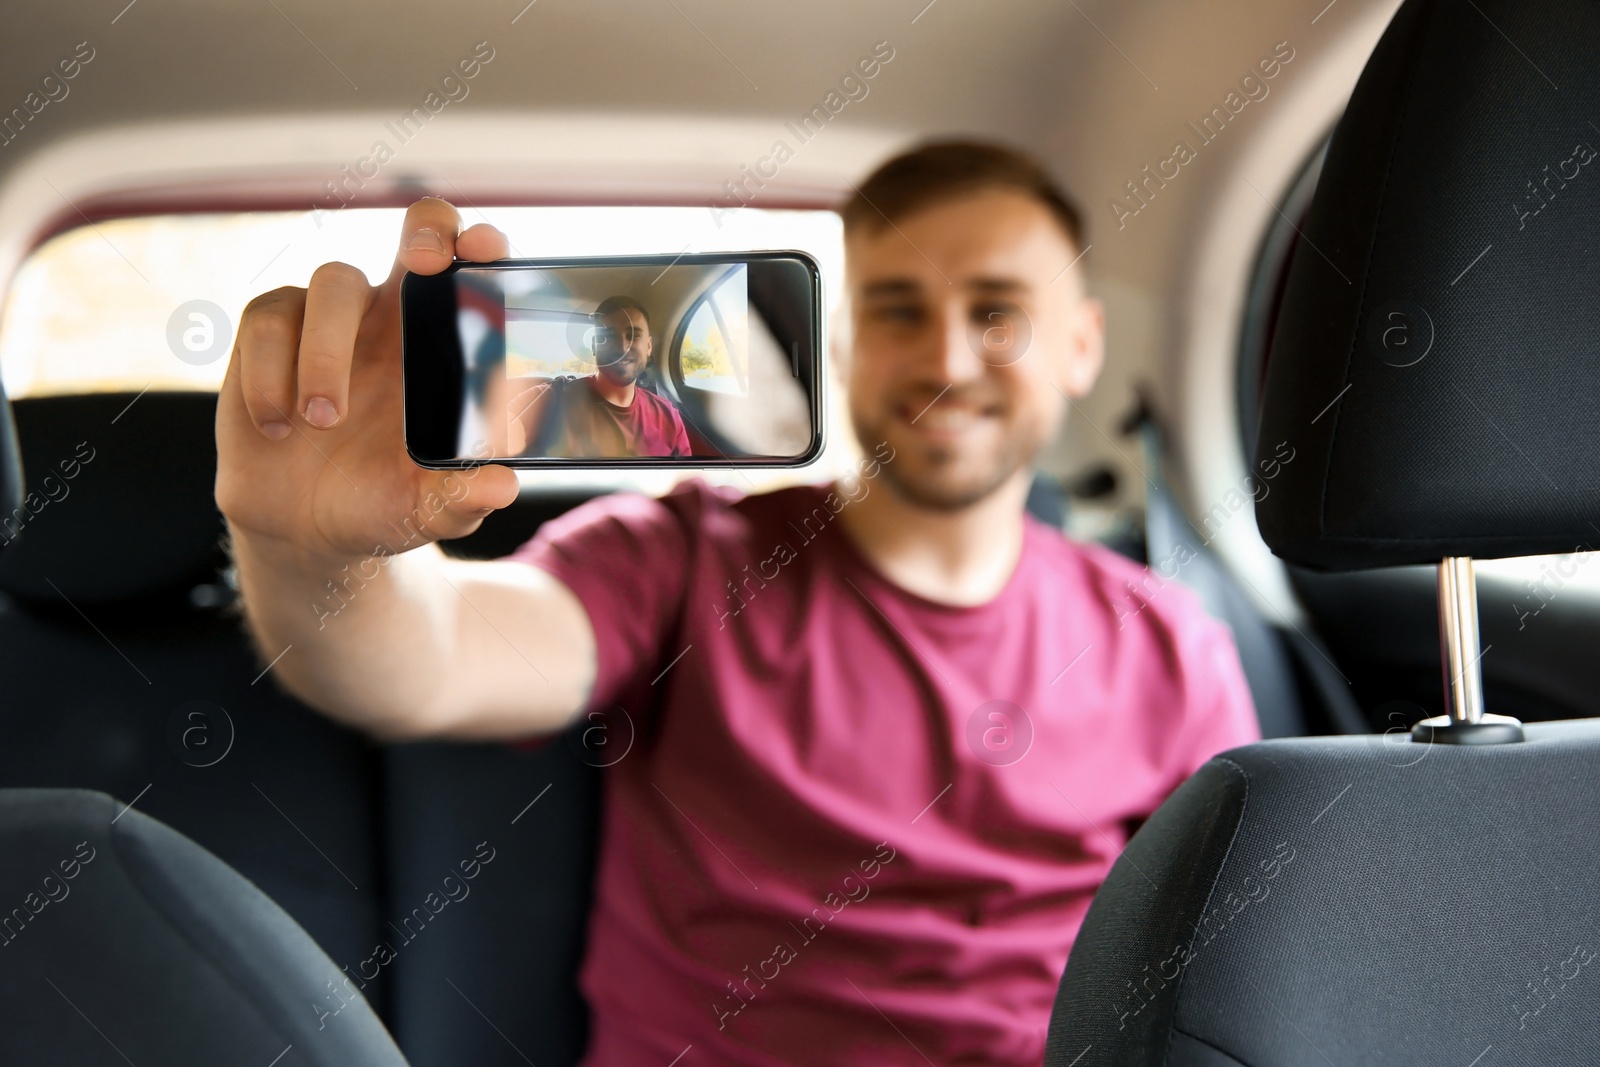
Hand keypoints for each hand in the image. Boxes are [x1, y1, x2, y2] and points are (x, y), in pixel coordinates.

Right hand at [216, 198, 518, 558]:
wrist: (304, 530)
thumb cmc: (383, 502)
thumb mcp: (428, 512)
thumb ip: (463, 498)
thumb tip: (501, 485)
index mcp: (449, 348)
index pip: (479, 277)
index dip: (483, 248)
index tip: (483, 251)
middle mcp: (397, 317)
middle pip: (420, 231)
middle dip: (426, 231)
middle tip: (422, 263)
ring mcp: (333, 318)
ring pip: (333, 283)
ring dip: (326, 351)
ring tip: (322, 421)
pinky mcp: (271, 332)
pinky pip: (268, 321)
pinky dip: (269, 374)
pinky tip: (278, 427)